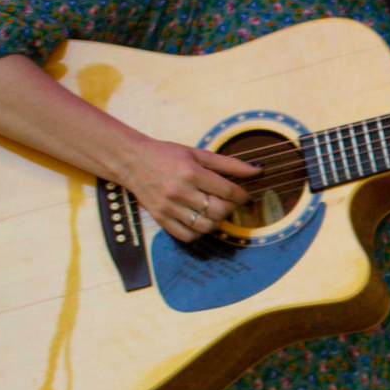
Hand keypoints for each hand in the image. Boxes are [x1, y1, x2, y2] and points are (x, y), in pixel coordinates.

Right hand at [118, 133, 259, 242]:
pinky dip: (199, 232)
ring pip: (205, 226)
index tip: (245, 196)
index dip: (242, 196)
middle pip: (218, 211)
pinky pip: (187, 236)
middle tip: (229, 203)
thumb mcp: (198, 154)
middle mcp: (179, 192)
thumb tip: (258, 170)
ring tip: (215, 212)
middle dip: (230, 208)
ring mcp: (168, 207)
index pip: (227, 191)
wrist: (131, 161)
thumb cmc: (167, 155)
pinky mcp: (160, 218)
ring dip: (217, 222)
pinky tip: (200, 221)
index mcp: (191, 173)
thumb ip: (229, 164)